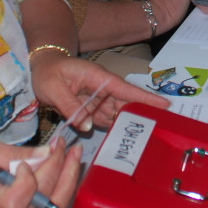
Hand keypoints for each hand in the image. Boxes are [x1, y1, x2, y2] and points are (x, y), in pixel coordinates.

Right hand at [0, 137, 112, 207]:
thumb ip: (14, 153)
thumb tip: (48, 152)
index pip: (20, 196)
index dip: (29, 176)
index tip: (24, 161)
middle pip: (45, 196)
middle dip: (58, 166)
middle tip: (63, 145)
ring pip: (59, 206)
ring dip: (72, 179)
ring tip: (76, 155)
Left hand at [29, 53, 167, 135]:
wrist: (42, 68)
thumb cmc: (48, 72)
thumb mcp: (53, 88)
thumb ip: (69, 106)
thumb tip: (87, 126)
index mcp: (98, 78)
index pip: (125, 89)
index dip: (144, 98)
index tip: (165, 105)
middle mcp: (103, 89)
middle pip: (126, 104)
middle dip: (142, 115)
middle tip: (160, 129)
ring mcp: (99, 99)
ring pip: (117, 114)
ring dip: (128, 125)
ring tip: (143, 139)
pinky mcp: (93, 109)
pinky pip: (106, 120)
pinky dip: (113, 128)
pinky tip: (122, 139)